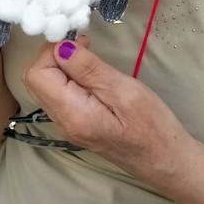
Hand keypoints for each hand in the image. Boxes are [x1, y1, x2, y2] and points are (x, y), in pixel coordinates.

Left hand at [23, 39, 200, 190]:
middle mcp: (62, 122)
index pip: (36, 74)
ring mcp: (68, 124)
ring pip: (46, 86)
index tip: (81, 41)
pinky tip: (91, 71)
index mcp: (72, 114)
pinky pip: (60, 94)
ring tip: (90, 54)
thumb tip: (61, 48)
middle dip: (54, 54)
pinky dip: (68, 75)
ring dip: (61, 64)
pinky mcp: (77, 123)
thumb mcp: (125, 92)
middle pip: (36, 79)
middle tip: (86, 44)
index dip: (52, 51)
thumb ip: (90, 70)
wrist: (167, 162)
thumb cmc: (153, 128)